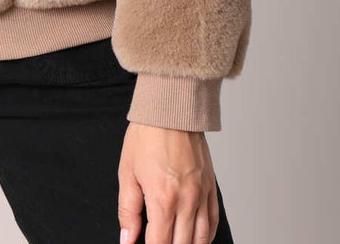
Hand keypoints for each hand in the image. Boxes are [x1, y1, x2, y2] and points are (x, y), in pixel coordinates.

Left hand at [117, 122, 219, 243]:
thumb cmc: (146, 136)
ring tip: (175, 243)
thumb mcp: (127, 173)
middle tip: (157, 242)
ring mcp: (202, 195)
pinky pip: (213, 222)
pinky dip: (206, 236)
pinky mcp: (211, 187)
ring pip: (202, 239)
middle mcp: (187, 201)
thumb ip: (127, 211)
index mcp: (163, 199)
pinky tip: (196, 239)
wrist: (171, 109)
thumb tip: (127, 239)